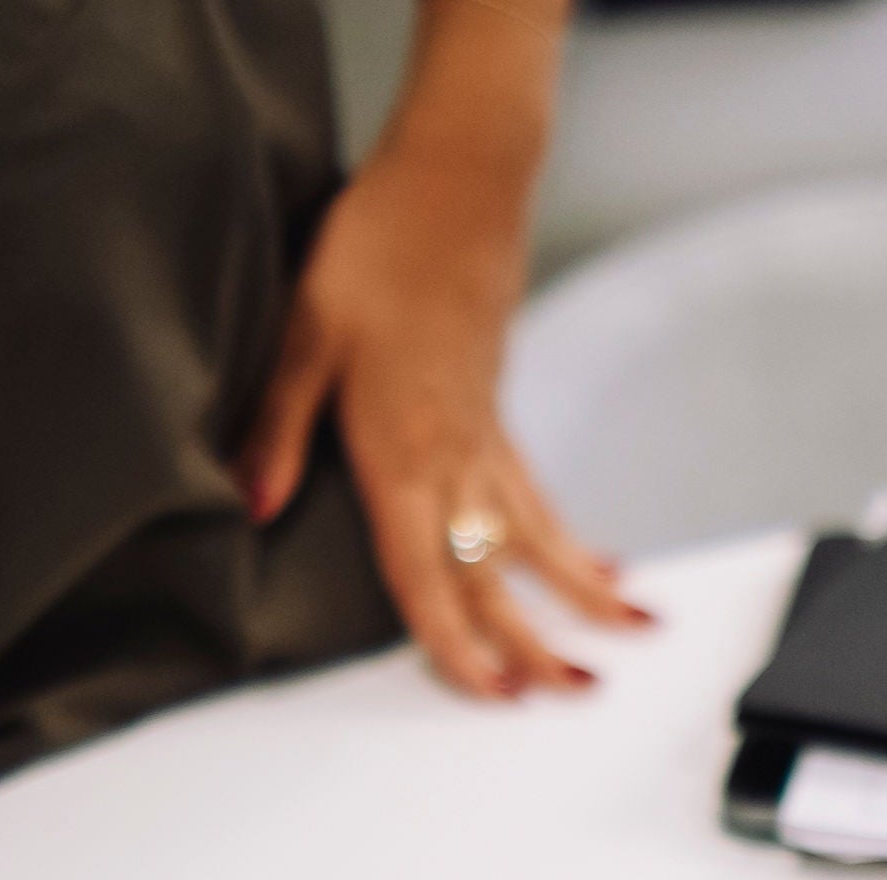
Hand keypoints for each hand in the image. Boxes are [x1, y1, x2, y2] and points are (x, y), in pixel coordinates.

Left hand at [235, 0, 650, 698]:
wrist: (455, 178)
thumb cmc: (379, 243)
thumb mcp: (306, 329)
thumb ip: (279, 423)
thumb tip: (252, 502)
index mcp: (401, 450)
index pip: (427, 570)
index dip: (455, 640)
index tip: (489, 693)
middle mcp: (453, 457)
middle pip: (497, 571)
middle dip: (537, 638)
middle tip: (575, 693)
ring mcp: (484, 439)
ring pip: (537, 538)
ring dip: (584, 594)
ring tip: (634, 635)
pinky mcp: (497, 416)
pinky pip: (540, 497)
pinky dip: (574, 543)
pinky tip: (606, 570)